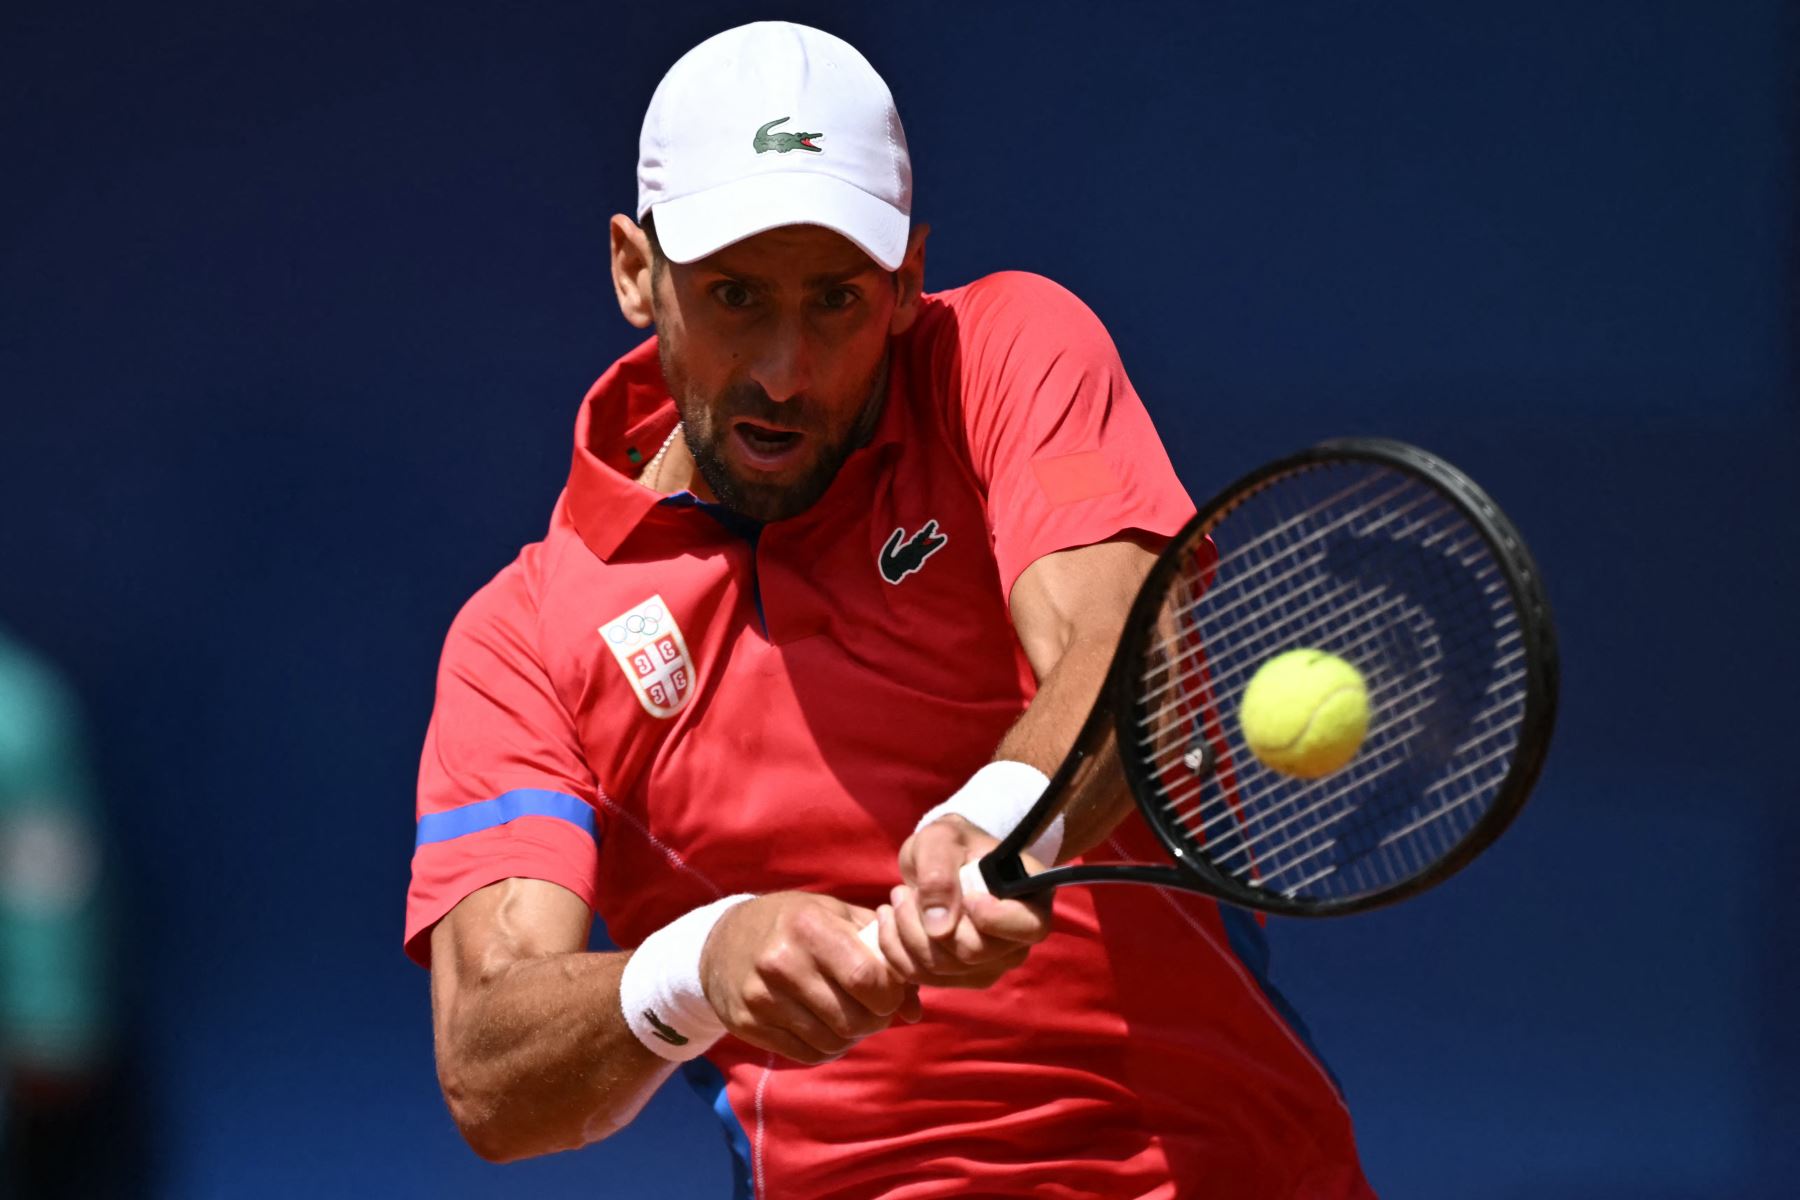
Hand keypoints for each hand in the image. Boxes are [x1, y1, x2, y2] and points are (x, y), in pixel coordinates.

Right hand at [700, 892, 921, 1064]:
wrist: (722, 942)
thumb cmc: (794, 923)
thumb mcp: (836, 916)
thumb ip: (882, 951)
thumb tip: (914, 1008)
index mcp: (809, 926)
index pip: (867, 978)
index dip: (890, 994)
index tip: (890, 992)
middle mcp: (782, 961)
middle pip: (852, 1017)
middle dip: (875, 1020)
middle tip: (874, 1010)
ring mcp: (761, 996)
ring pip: (832, 1040)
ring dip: (852, 1036)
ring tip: (849, 1016)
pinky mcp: (748, 1024)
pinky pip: (806, 1054)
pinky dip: (827, 1048)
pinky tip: (824, 1027)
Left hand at [874, 816, 1052, 988]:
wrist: (941, 860)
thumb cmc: (951, 843)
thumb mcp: (941, 840)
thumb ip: (940, 875)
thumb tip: (939, 928)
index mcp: (1031, 900)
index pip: (1029, 927)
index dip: (994, 917)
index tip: (966, 895)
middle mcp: (1017, 941)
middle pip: (973, 952)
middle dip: (926, 922)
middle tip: (903, 891)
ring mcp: (989, 964)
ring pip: (942, 968)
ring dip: (905, 933)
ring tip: (896, 898)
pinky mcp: (960, 978)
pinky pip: (923, 978)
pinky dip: (895, 951)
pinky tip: (889, 921)